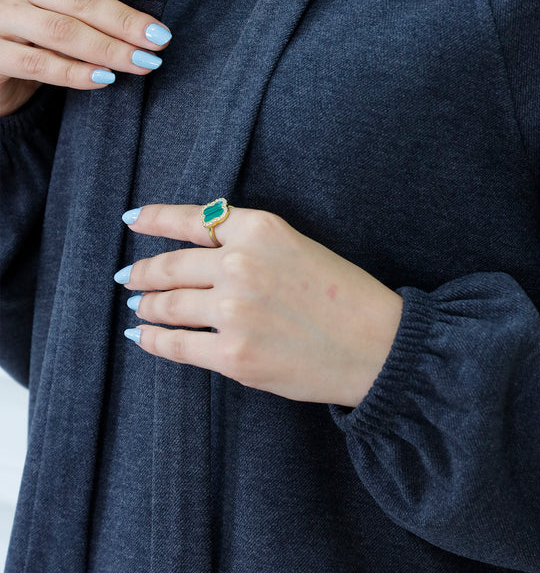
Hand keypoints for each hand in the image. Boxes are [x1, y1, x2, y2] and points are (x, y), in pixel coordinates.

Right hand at [0, 0, 172, 116]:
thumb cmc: (38, 25)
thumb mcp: (62, 0)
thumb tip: (151, 16)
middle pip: (80, 0)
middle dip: (125, 21)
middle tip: (160, 38)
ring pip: (61, 31)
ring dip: (109, 49)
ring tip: (144, 62)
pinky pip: (38, 64)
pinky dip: (75, 73)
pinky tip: (105, 79)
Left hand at [117, 204, 403, 406]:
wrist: (377, 346)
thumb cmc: (344, 296)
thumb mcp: (297, 247)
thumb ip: (250, 243)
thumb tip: (198, 253)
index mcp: (261, 228)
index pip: (194, 218)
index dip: (155, 218)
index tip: (133, 219)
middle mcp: (241, 264)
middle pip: (171, 265)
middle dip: (143, 273)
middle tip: (130, 278)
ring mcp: (235, 311)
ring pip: (167, 305)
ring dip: (146, 307)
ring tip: (139, 308)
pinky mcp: (234, 355)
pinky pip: (177, 345)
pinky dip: (153, 341)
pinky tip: (144, 338)